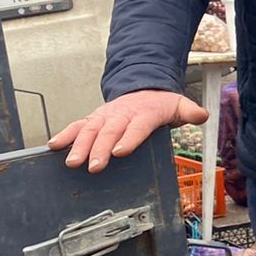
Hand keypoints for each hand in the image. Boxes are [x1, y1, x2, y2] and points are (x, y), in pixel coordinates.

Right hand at [48, 89, 207, 172]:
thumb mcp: (178, 105)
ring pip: (90, 129)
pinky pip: (77, 126)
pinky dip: (65, 135)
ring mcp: (105, 116)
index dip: (129, 139)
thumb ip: (189, 112)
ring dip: (79, 146)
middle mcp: (122, 114)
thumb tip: (202, 114)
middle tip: (93, 166)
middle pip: (110, 131)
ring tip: (71, 162)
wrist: (143, 89)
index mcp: (144, 113)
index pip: (137, 127)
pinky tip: (53, 147)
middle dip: (99, 149)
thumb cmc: (160, 104)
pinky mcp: (93, 119)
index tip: (119, 152)